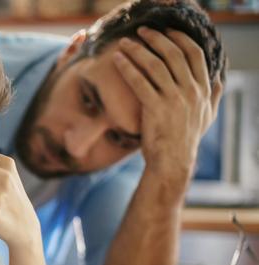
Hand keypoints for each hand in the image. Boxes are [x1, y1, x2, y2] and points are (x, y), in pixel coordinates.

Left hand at [114, 27, 223, 184]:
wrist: (172, 162)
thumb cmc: (186, 140)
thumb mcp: (206, 117)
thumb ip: (213, 96)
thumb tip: (218, 80)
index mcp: (203, 89)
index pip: (194, 54)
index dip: (180, 38)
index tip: (166, 31)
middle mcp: (191, 91)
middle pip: (173, 54)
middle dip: (156, 38)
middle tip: (141, 31)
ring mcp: (173, 99)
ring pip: (155, 65)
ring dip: (138, 50)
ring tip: (124, 43)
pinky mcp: (155, 108)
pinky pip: (139, 82)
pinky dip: (127, 68)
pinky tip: (118, 60)